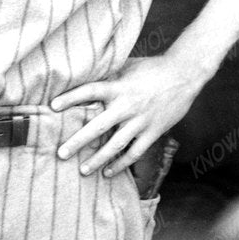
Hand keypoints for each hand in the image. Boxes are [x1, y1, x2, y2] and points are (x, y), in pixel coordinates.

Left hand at [53, 52, 204, 178]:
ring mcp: (141, 121)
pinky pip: (135, 152)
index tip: (53, 105)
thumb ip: (108, 75)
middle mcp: (127, 106)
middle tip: (61, 154)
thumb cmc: (153, 68)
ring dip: (98, 160)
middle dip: (78, 141)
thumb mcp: (128, 66)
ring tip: (82, 170)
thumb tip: (83, 75)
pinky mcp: (153, 132)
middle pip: (98, 127)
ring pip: (115, 145)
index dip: (71, 97)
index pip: (89, 91)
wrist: (185, 75)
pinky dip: (121, 164)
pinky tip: (108, 173)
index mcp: (119, 87)